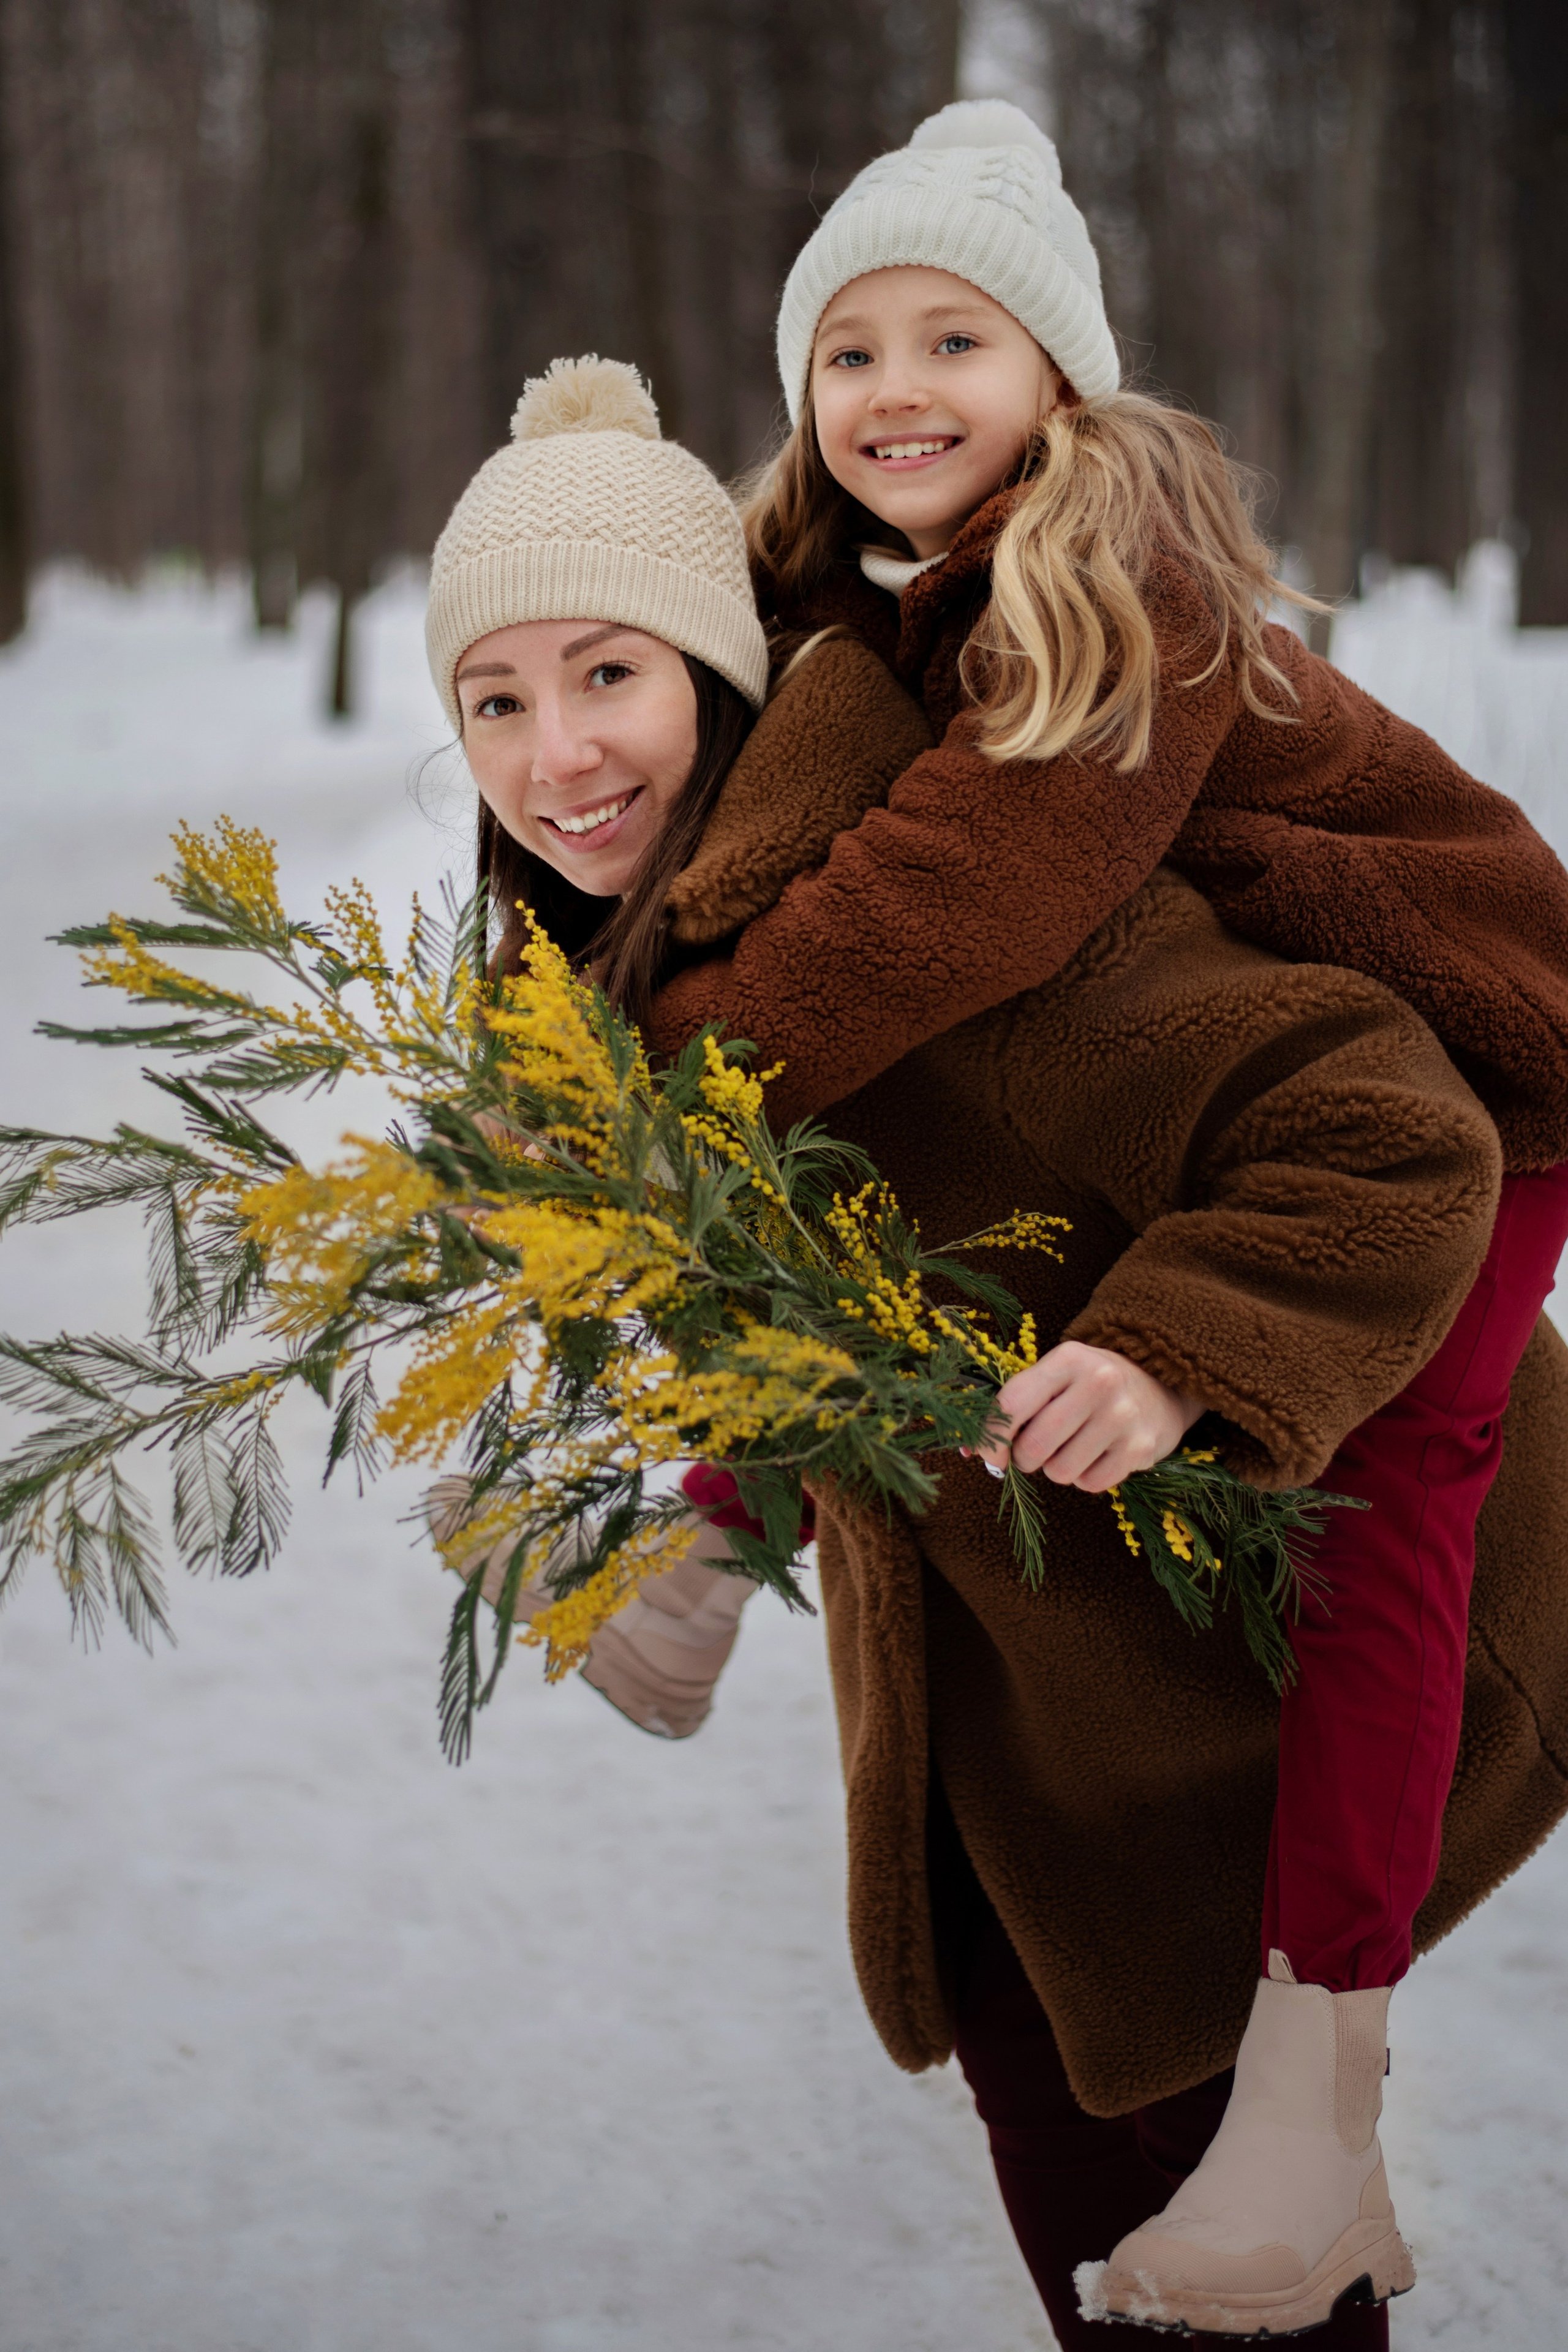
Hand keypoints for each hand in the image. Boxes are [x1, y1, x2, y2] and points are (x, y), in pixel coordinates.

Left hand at [976, 1342, 1203, 1492]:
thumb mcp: (1055, 1376)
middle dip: (1025, 1458)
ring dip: (1056, 1468)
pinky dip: (1085, 1478)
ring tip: (1072, 1447)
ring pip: (1059, 1471)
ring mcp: (1122, 1416)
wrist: (1161, 1384)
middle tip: (1037, 1449)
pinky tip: (1097, 1455)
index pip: (1012, 1404)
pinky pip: (1089, 1484)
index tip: (989, 1455)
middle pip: (1033, 1447)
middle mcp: (1098, 1383)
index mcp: (1068, 1359)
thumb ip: (1014, 1405)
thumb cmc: (1089, 1384)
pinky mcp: (1140, 1448)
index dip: (990, 1437)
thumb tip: (967, 1450)